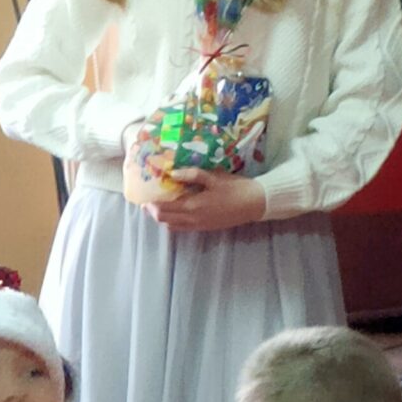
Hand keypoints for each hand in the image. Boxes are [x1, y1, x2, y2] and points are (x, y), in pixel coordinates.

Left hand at [144, 170, 267, 233]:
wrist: (256, 203)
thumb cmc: (236, 188)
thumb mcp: (214, 177)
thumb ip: (192, 175)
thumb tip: (172, 173)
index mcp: (193, 206)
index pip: (163, 209)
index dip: (151, 205)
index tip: (144, 198)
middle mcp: (193, 219)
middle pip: (165, 220)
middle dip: (154, 213)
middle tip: (149, 203)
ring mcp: (200, 225)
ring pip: (173, 226)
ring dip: (164, 218)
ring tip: (161, 207)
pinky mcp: (207, 227)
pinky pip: (184, 228)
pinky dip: (175, 222)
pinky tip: (179, 212)